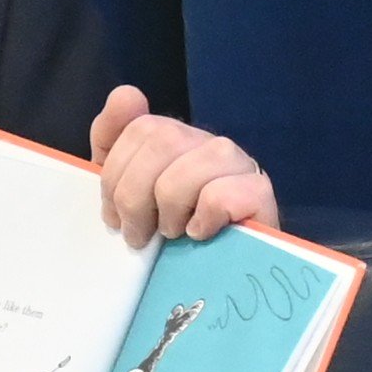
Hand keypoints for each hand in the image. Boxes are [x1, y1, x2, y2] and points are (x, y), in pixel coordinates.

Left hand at [89, 86, 279, 243]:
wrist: (218, 276)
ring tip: (173, 234)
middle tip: (137, 235)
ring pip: (187, 170)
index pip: (139, 128)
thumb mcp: (129, 192)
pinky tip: (201, 234)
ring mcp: (239, 165)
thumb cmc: (170, 235)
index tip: (112, 215)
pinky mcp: (260, 194)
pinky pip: (221, 195)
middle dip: (135, 197)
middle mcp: (209, 144)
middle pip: (161, 142)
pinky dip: (202, 220)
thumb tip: (126, 94)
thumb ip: (114, 143)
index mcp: (178, 139)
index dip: (114, 175)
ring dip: (170, 211)